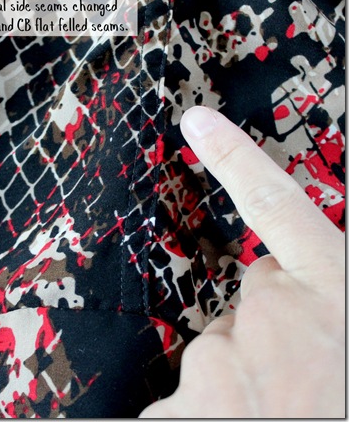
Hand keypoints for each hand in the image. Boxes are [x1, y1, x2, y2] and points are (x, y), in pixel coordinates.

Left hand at [140, 106, 344, 417]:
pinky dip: (201, 415)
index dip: (234, 157)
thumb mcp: (346, 328)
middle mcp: (274, 316)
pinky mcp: (188, 409)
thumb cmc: (346, 383)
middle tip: (295, 384)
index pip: (275, 201)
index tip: (197, 122)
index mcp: (333, 290)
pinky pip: (182, 403)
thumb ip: (319, 306)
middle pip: (245, 307)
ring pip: (215, 357)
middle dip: (262, 335)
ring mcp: (225, 363)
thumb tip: (279, 290)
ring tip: (275, 412)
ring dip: (236, 382)